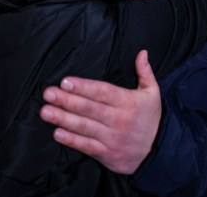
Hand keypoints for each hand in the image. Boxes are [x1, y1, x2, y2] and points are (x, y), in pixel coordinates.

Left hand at [40, 50, 161, 174]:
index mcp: (128, 102)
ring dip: (63, 119)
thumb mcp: (153, 93)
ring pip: (85, 127)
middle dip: (67, 100)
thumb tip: (142, 52)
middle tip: (48, 93)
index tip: (65, 81)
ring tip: (45, 111)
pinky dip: (72, 140)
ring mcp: (112, 138)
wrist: (161, 151)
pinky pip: (87, 146)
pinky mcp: (107, 154)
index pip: (102, 92)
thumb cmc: (152, 118)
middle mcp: (119, 119)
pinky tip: (57, 133)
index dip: (83, 87)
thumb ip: (145, 72)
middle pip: (89, 108)